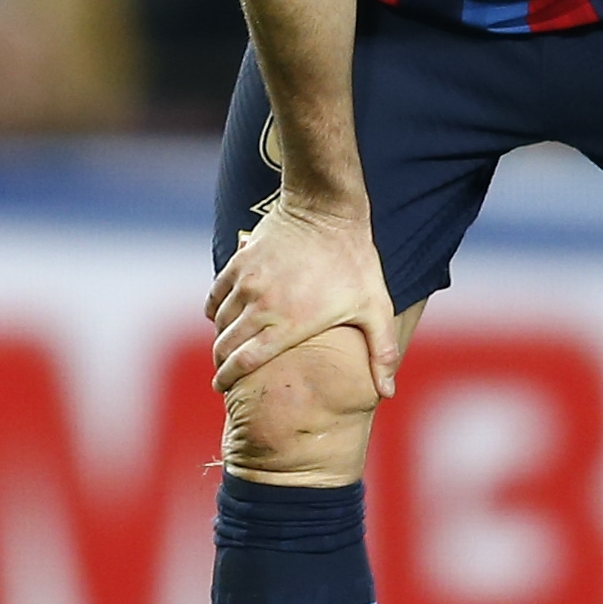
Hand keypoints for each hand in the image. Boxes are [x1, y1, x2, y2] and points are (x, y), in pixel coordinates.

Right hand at [208, 191, 399, 395]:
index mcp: (289, 324)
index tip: (223, 387)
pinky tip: (220, 316)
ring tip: (226, 347)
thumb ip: (382, 353)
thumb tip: (387, 393)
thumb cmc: (355, 262)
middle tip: (223, 374)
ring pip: (220, 321)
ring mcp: (246, 283)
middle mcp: (261, 306)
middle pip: (225, 344)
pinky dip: (215, 309)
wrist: (326, 211)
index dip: (229, 378)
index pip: (246, 361)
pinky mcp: (239, 263)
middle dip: (221, 363)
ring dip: (221, 337)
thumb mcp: (375, 308)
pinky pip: (215, 294)